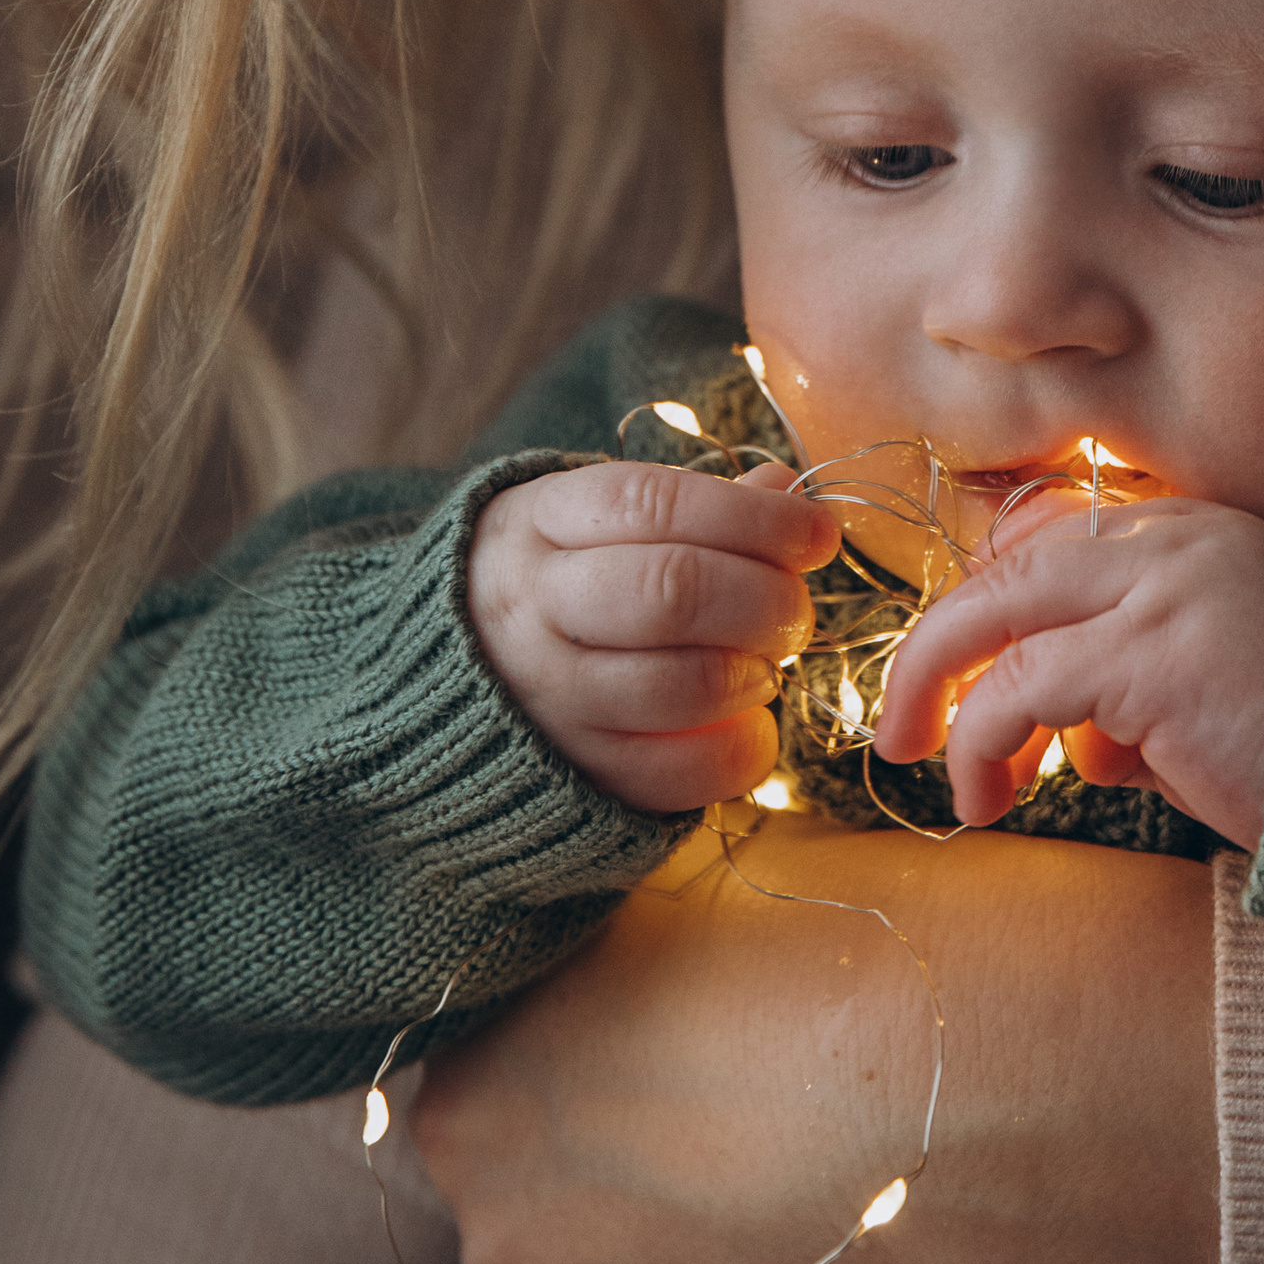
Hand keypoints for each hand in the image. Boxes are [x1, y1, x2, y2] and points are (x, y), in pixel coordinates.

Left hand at [410, 813, 1216, 1263]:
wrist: (965, 1065)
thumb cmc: (836, 935)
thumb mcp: (696, 868)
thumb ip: (625, 919)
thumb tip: (637, 913)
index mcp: (476, 1062)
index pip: (487, 1066)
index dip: (576, 1047)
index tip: (661, 1035)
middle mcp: (485, 1199)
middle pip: (520, 1188)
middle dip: (602, 1158)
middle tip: (722, 1115)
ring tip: (769, 1205)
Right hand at [466, 457, 837, 808]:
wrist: (445, 677)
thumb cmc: (561, 578)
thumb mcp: (601, 519)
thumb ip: (700, 504)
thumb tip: (789, 490)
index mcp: (542, 521)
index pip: (658, 502)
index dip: (755, 517)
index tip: (818, 532)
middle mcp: (533, 605)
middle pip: (673, 592)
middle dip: (765, 599)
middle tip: (795, 611)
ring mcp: (546, 696)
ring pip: (680, 686)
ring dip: (754, 674)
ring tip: (766, 664)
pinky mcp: (571, 774)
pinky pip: (677, 773)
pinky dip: (739, 749)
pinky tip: (750, 722)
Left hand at [872, 496, 1263, 847]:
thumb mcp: (1203, 694)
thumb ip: (1128, 687)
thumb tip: (1062, 743)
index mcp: (1190, 532)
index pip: (1045, 543)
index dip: (985, 615)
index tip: (954, 685)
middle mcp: (1174, 540)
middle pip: (1005, 569)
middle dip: (934, 653)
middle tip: (900, 729)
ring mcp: (1163, 588)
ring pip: (996, 620)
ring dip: (951, 712)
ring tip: (960, 790)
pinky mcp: (1152, 654)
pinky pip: (1023, 688)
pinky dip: (986, 745)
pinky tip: (993, 799)